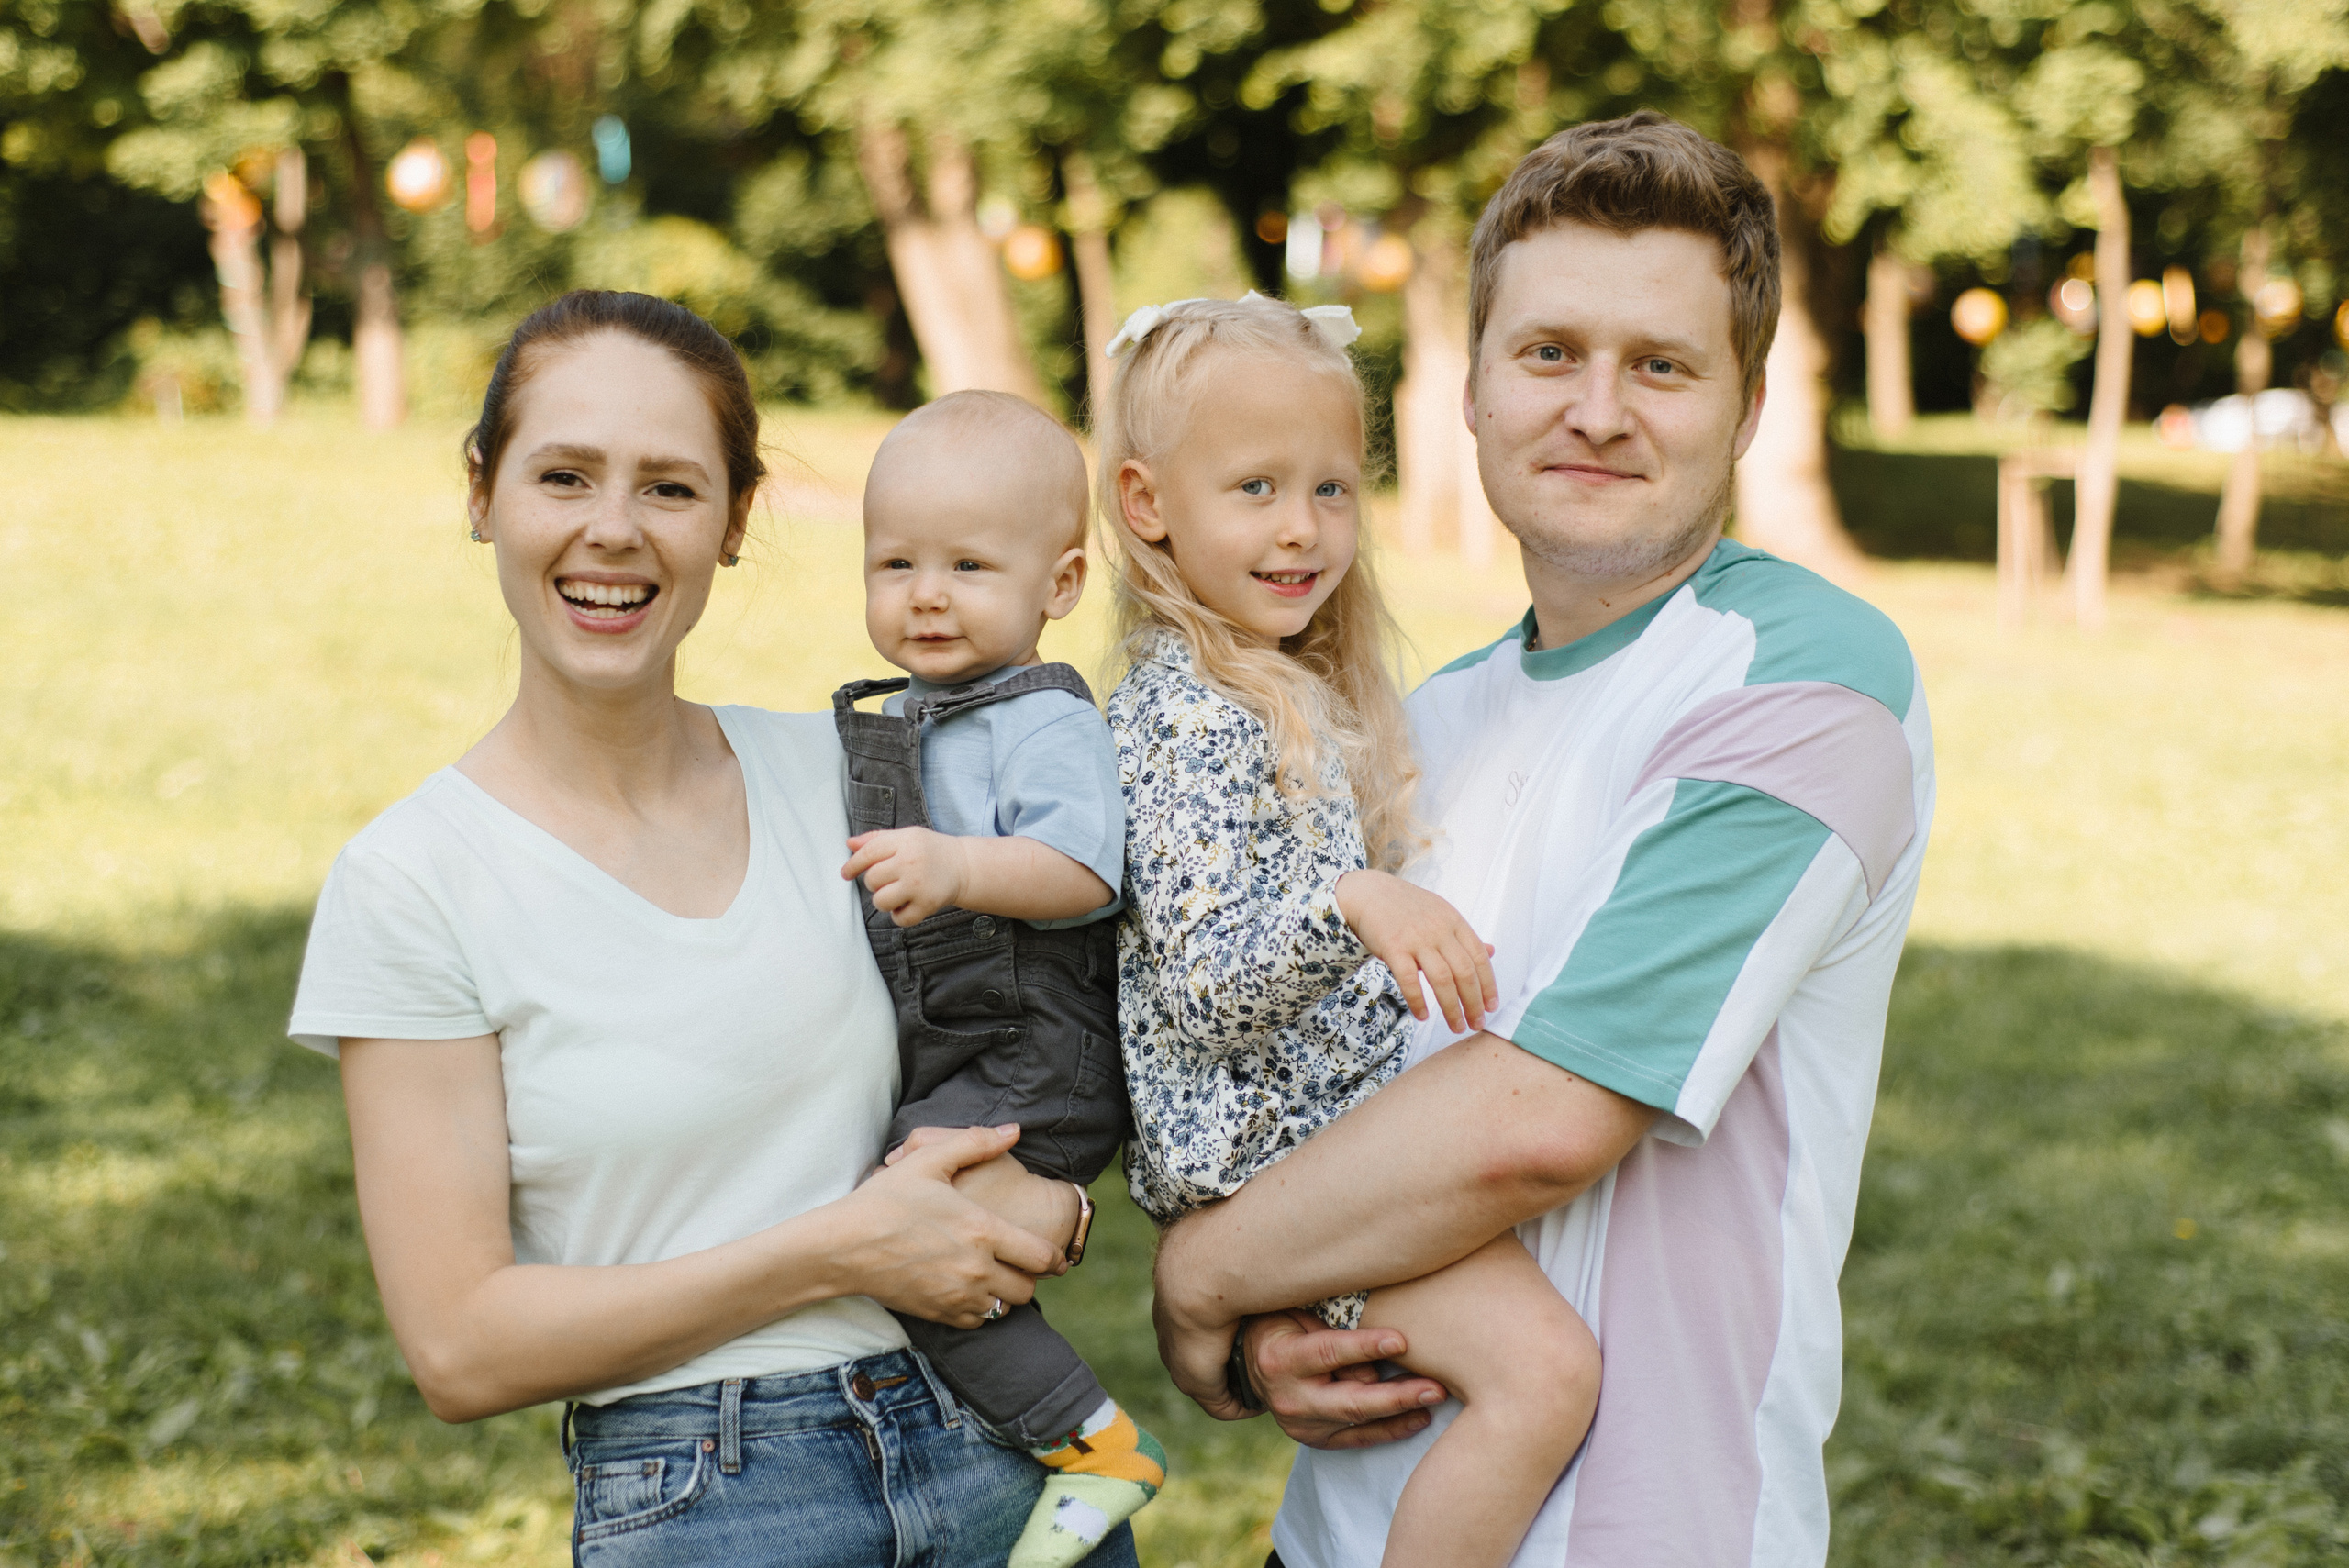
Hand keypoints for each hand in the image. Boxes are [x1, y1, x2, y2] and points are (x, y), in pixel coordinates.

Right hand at [828, 1124, 1061, 1327]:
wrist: (842, 1246)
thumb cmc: (885, 1200)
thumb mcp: (929, 1161)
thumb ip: (976, 1143)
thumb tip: (1014, 1130)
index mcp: (982, 1231)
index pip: (1042, 1256)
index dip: (1055, 1255)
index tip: (1055, 1253)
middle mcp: (976, 1270)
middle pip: (1028, 1288)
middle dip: (1030, 1275)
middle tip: (1021, 1260)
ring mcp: (957, 1296)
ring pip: (1005, 1307)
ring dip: (1006, 1293)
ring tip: (995, 1273)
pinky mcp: (938, 1314)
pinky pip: (978, 1321)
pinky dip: (982, 1309)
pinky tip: (970, 1288)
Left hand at [842, 827, 968, 926]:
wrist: (963, 866)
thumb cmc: (928, 851)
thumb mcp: (905, 837)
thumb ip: (876, 839)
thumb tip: (849, 844)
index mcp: (904, 842)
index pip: (868, 853)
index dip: (853, 865)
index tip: (846, 873)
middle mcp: (911, 862)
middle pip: (872, 880)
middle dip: (874, 883)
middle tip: (888, 880)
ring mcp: (919, 885)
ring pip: (881, 901)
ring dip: (883, 901)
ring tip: (896, 894)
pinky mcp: (928, 904)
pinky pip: (899, 919)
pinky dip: (899, 915)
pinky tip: (907, 905)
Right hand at [1243, 1311, 1447, 1449]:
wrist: (1248, 1365)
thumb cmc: (1280, 1323)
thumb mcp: (1295, 1311)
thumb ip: (1331, 1325)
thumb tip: (1380, 1342)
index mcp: (1281, 1359)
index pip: (1329, 1352)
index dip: (1366, 1347)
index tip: (1402, 1341)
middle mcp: (1290, 1398)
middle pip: (1351, 1400)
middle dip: (1397, 1395)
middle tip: (1435, 1387)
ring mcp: (1303, 1425)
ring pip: (1359, 1422)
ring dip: (1401, 1412)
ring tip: (1436, 1400)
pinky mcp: (1316, 1440)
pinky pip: (1359, 1439)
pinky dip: (1390, 1430)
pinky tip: (1419, 1418)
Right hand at [1334, 870, 1498, 1032]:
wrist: (1368, 893)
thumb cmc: (1407, 908)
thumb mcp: (1442, 915)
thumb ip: (1464, 936)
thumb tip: (1491, 952)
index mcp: (1454, 921)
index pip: (1479, 957)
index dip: (1488, 984)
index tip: (1491, 1007)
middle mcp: (1439, 930)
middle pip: (1464, 972)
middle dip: (1474, 1003)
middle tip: (1476, 1023)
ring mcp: (1416, 939)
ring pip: (1442, 979)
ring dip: (1451, 1008)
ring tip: (1456, 1026)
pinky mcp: (1393, 947)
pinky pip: (1409, 980)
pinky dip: (1418, 1001)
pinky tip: (1422, 1016)